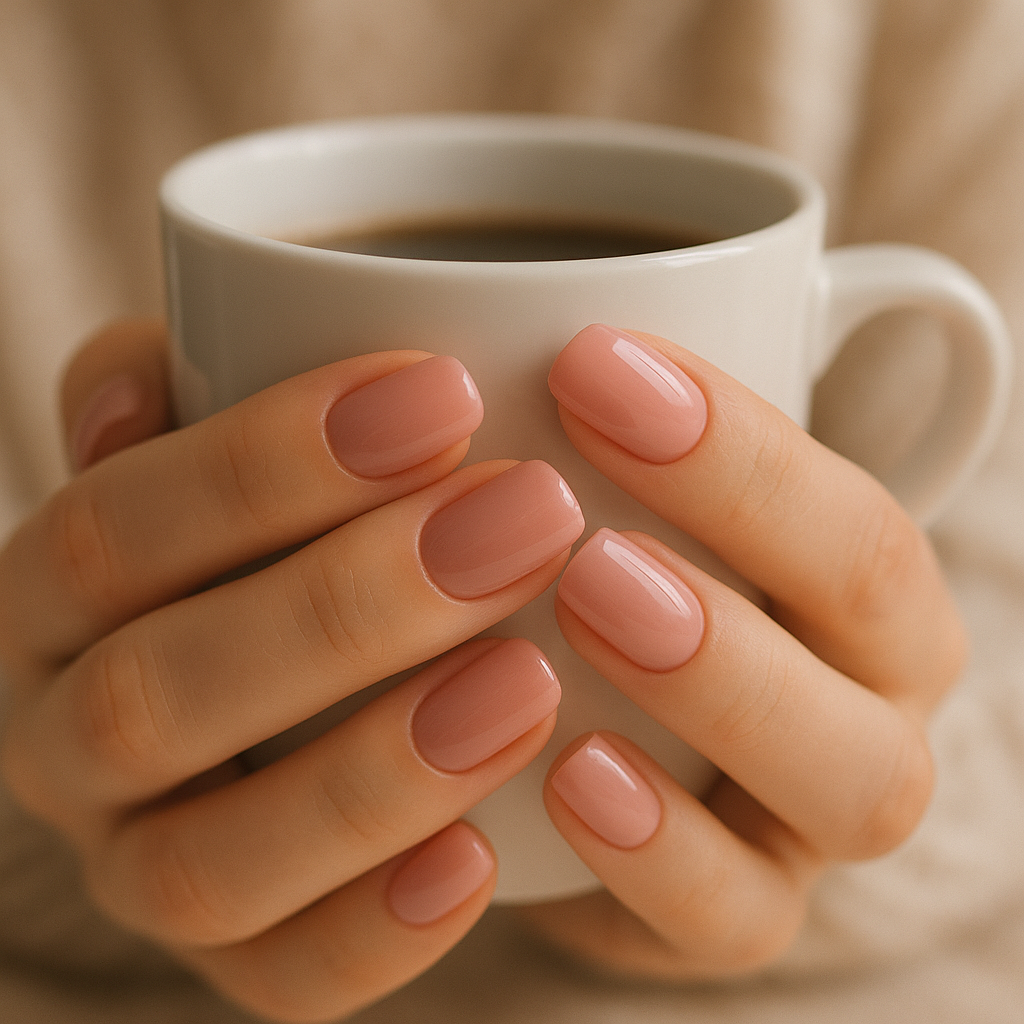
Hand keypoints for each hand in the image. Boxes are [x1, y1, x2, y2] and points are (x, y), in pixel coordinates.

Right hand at [0, 321, 582, 1022]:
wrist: (275, 667)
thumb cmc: (257, 524)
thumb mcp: (202, 429)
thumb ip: (164, 384)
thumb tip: (139, 378)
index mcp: (49, 601)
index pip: (113, 528)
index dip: (265, 464)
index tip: (446, 391)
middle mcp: (64, 744)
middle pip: (159, 695)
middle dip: (348, 606)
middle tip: (528, 517)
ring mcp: (138, 865)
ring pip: (208, 864)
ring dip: (371, 774)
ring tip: (530, 680)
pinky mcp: (238, 954)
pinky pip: (281, 980)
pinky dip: (373, 932)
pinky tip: (479, 858)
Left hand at [520, 324, 964, 978]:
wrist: (611, 754)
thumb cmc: (633, 573)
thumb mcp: (634, 476)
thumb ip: (644, 399)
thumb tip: (608, 287)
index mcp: (864, 591)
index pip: (852, 518)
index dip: (741, 447)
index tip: (588, 359)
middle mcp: (867, 701)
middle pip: (882, 633)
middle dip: (745, 558)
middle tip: (584, 524)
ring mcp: (810, 819)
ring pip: (850, 789)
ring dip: (726, 696)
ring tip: (587, 617)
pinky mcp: (735, 911)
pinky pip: (737, 920)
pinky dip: (664, 861)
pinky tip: (566, 783)